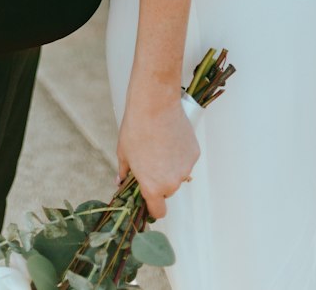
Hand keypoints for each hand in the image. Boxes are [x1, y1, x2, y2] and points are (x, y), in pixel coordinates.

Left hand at [116, 94, 198, 220]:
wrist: (154, 104)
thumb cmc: (136, 128)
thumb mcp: (124, 153)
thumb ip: (124, 173)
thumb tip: (120, 181)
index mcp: (153, 187)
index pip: (158, 211)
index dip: (153, 207)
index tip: (150, 199)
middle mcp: (172, 182)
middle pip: (168, 190)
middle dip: (160, 180)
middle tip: (152, 161)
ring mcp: (185, 168)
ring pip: (179, 174)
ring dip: (171, 166)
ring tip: (161, 145)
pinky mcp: (194, 153)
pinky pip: (186, 159)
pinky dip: (180, 153)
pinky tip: (171, 137)